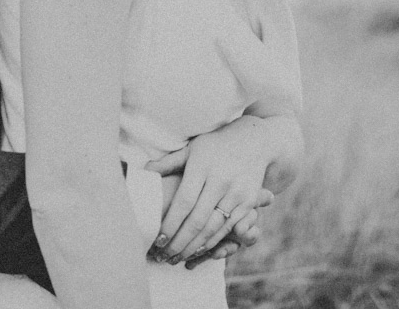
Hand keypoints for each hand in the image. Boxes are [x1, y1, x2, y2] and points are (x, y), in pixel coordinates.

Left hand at [144, 119, 276, 262]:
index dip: (170, 224)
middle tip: (163, 257)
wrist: (255, 140)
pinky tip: (198, 251)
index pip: (184, 202)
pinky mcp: (248, 201)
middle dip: (179, 243)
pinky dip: (212, 243)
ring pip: (213, 228)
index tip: (157, 241)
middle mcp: (221, 180)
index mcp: (203, 166)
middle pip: (197, 220)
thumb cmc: (216, 145)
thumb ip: (169, 162)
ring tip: (176, 259)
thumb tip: (144, 171)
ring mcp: (237, 192)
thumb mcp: (192, 148)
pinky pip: (228, 228)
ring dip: (194, 248)